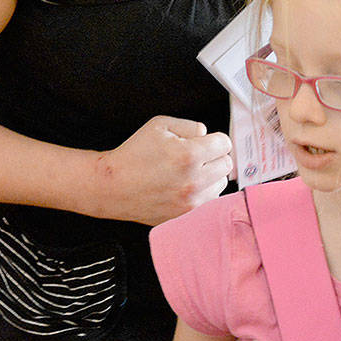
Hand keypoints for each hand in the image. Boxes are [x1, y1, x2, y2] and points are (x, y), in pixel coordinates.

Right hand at [93, 116, 232, 224]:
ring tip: (189, 171)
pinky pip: (210, 199)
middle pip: (226, 163)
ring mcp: (192, 201)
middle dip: (214, 156)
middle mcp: (194, 181)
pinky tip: (186, 185)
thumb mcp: (159, 125)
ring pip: (221, 183)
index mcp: (189, 155)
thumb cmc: (134, 154)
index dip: (215, 139)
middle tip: (197, 155)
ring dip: (211, 175)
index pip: (224, 144)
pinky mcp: (187, 214)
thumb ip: (190, 126)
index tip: (206, 142)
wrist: (113, 186)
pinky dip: (203, 191)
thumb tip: (208, 135)